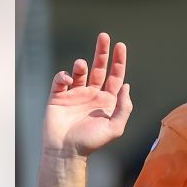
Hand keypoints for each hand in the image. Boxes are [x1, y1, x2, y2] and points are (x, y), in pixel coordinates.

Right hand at [43, 32, 131, 158]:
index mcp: (108, 101)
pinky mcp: (59, 97)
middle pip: (99, 69)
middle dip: (102, 52)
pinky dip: (64, 75)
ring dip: (81, 65)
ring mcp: (75, 95)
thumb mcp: (115, 127)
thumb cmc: (92, 142)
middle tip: (104, 36)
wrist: (66, 151)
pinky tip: (68, 79)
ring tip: (80, 65)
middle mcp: (93, 95)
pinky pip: (61, 80)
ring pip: (80, 72)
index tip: (120, 46)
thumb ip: (124, 107)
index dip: (119, 61)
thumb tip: (127, 85)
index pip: (115, 77)